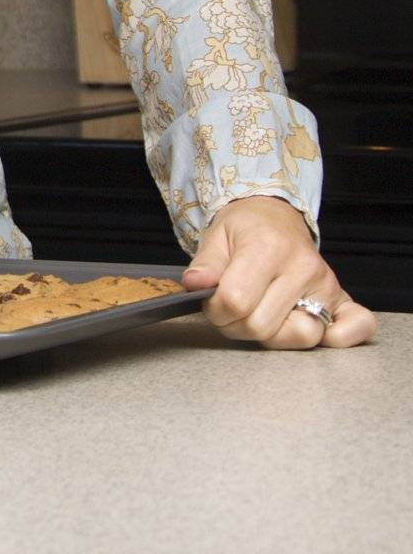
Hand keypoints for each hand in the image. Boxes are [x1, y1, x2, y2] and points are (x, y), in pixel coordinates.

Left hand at [182, 195, 376, 348]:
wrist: (274, 216)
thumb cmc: (244, 228)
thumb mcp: (216, 237)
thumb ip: (204, 265)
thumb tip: (195, 285)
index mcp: (268, 247)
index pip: (237, 301)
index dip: (215, 310)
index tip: (211, 302)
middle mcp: (303, 266)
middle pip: (263, 326)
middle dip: (236, 326)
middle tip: (230, 311)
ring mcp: (326, 284)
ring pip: (299, 336)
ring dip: (271, 336)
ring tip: (258, 314)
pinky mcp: (341, 298)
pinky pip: (358, 327)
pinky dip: (338, 338)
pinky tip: (305, 324)